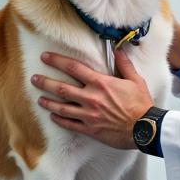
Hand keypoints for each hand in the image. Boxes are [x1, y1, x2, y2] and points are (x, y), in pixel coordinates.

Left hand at [33, 49, 153, 149]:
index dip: (57, 61)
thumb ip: (124, 64)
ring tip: (38, 99)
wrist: (145, 129)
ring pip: (61, 107)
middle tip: (34, 78)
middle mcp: (91, 98)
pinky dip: (59, 120)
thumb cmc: (141, 104)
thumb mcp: (135, 80)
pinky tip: (52, 116)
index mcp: (100, 83)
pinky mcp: (90, 129)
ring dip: (48, 102)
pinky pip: (69, 124)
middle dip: (45, 82)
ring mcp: (88, 115)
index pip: (73, 68)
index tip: (45, 57)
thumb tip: (118, 49)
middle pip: (62, 88)